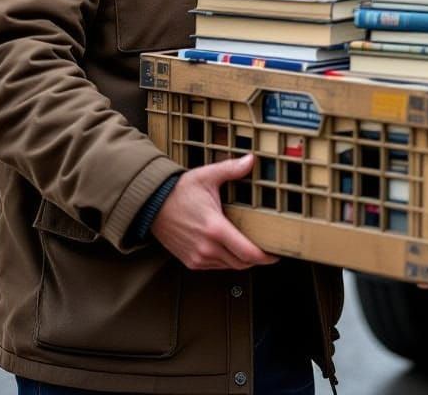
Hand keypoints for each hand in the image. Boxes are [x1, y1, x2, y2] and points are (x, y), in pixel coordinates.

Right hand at [151, 154, 278, 270]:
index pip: (247, 252)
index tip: (276, 254)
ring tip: (252, 247)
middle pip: (242, 263)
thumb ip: (231, 169)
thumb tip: (251, 160)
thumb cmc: (178, 191)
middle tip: (269, 250)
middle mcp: (207, 247)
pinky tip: (231, 248)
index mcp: (215, 228)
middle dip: (257, 259)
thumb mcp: (207, 176)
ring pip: (229, 266)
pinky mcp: (190, 261)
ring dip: (242, 260)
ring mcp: (197, 257)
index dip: (265, 257)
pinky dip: (227, 261)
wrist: (151, 205)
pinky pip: (216, 267)